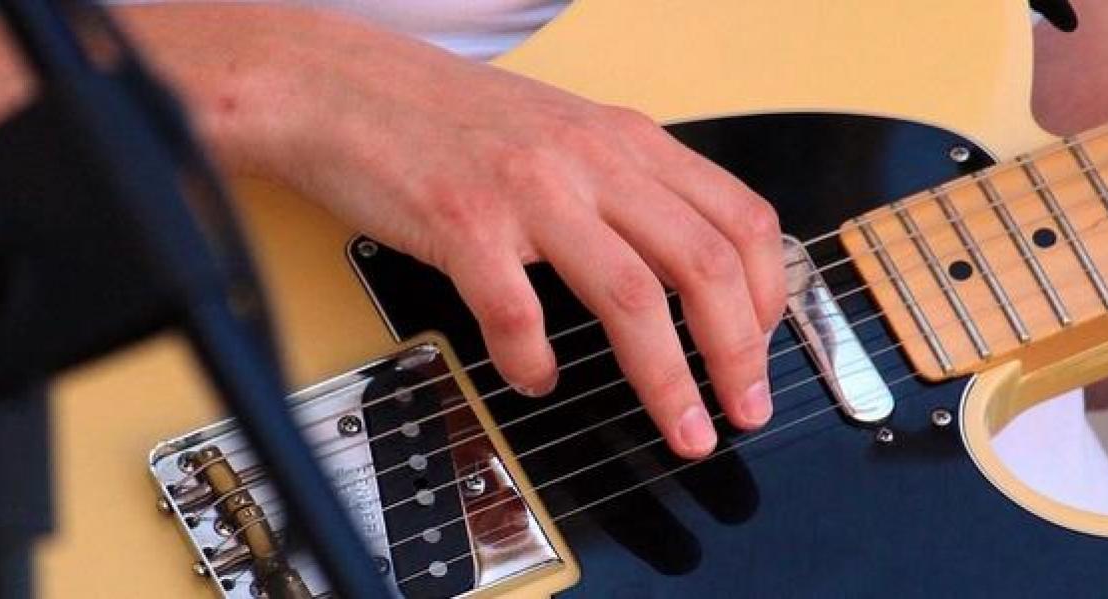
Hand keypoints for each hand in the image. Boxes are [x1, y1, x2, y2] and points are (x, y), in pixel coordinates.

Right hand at [191, 8, 784, 457]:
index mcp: (625, 139)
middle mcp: (590, 160)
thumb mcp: (563, 136)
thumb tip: (685, 269)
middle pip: (703, 264)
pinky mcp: (463, 223)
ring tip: (681, 428)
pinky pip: (517, 314)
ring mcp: (529, 190)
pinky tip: (533, 379)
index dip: (766, 296)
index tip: (762, 351)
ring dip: (668, 380)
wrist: (341, 87)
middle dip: (736, 354)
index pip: (737, 218)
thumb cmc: (445, 121)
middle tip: (742, 411)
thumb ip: (624, 189)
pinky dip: (533, 362)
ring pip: (633, 298)